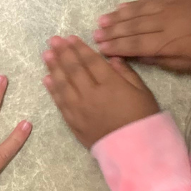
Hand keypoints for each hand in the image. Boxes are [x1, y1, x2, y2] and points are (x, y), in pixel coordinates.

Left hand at [43, 36, 158, 147]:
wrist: (135, 152)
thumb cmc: (143, 119)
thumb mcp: (142, 92)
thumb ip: (126, 73)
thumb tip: (111, 58)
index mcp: (110, 84)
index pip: (91, 61)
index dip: (79, 48)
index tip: (70, 38)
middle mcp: (91, 94)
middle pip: (74, 70)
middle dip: (62, 53)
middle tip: (53, 41)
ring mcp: (80, 109)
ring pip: (63, 84)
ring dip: (53, 68)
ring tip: (46, 55)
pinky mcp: (74, 123)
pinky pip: (60, 103)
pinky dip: (53, 90)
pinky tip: (47, 79)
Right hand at [94, 0, 190, 72]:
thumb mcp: (188, 63)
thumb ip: (161, 59)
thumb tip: (137, 57)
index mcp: (166, 42)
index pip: (135, 45)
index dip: (116, 47)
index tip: (100, 48)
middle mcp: (163, 23)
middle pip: (132, 27)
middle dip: (112, 31)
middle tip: (94, 34)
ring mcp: (168, 7)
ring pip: (137, 12)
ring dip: (118, 17)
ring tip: (102, 20)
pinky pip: (149, 0)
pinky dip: (133, 4)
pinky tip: (122, 7)